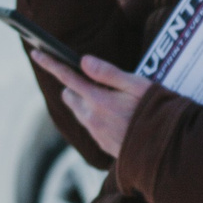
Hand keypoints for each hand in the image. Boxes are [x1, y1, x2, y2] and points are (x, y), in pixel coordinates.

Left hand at [31, 52, 151, 157]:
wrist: (167, 150)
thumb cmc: (157, 112)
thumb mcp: (137, 85)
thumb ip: (108, 73)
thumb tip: (83, 61)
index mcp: (98, 100)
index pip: (67, 77)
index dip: (50, 63)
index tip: (35, 52)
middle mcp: (92, 118)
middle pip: (69, 95)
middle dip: (73, 85)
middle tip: (94, 79)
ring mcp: (96, 134)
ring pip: (79, 111)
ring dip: (84, 101)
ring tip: (109, 97)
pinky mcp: (104, 145)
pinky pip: (91, 125)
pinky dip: (96, 116)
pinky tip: (117, 116)